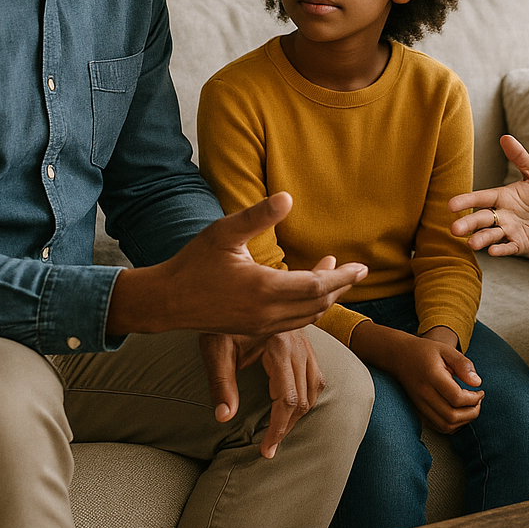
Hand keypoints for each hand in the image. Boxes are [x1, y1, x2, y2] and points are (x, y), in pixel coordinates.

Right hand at [106, 193, 367, 336]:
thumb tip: (287, 197)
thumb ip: (258, 216)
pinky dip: (309, 308)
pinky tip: (309, 291)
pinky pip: (293, 323)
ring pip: (307, 316)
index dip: (343, 276)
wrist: (166, 301)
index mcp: (264, 289)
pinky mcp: (253, 330)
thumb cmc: (194, 262)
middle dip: (341, 287)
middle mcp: (266, 313)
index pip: (317, 286)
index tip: (362, 267)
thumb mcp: (225, 231)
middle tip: (358, 271)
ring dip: (326, 298)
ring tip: (336, 275)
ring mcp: (260, 325)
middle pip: (318, 304)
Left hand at [199, 327, 324, 458]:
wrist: (233, 286)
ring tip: (280, 430)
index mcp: (278, 344)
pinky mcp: (303, 340)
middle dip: (287, 426)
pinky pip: (316, 373)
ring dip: (300, 412)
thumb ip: (220, 384)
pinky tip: (295, 405)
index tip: (265, 451)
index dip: (278, 429)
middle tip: (269, 448)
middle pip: (303, 397)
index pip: (287, 398)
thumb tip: (224, 418)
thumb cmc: (218, 319)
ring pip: (315, 386)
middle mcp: (297, 342)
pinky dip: (309, 394)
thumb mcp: (215, 348)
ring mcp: (304, 340)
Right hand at [350, 322, 482, 433]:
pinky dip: (452, 425)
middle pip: (452, 416)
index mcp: (432, 376)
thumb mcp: (445, 349)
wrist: (399, 356)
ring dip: (463, 421)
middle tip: (478, 401)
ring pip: (446, 425)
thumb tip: (477, 382)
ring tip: (470, 407)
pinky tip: (458, 413)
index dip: (474, 398)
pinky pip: (437, 427)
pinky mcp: (418, 411)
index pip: (457, 397)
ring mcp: (419, 405)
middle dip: (472, 412)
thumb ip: (462, 364)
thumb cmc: (425, 352)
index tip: (480, 391)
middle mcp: (424, 393)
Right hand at [448, 135, 528, 255]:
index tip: (451, 205)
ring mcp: (509, 231)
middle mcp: (501, 215)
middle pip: (481, 219)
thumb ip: (520, 157)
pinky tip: (493, 251)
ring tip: (471, 243)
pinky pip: (509, 248)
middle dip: (468, 224)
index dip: (466, 201)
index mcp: (501, 197)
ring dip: (481, 239)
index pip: (480, 198)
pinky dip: (501, 250)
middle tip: (454, 229)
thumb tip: (505, 137)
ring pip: (491, 235)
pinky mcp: (520, 244)